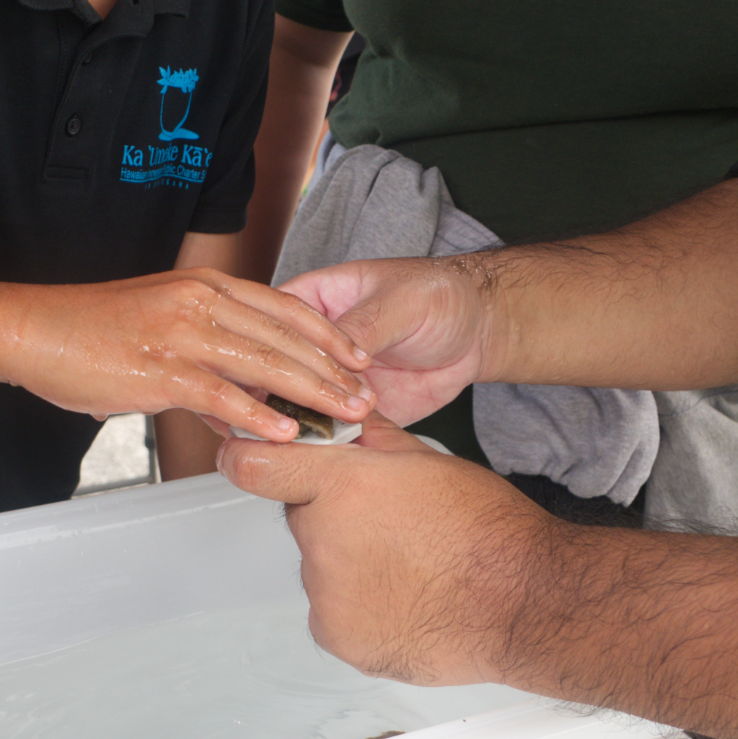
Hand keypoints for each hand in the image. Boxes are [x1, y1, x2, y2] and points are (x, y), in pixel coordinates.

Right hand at [2, 269, 373, 440]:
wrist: (33, 329)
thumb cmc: (90, 330)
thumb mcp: (161, 322)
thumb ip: (206, 345)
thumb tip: (240, 386)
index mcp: (205, 286)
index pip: (285, 306)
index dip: (328, 334)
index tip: (359, 358)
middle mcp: (200, 302)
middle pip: (285, 336)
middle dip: (333, 370)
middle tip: (366, 398)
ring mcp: (181, 335)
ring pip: (264, 363)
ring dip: (310, 393)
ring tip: (344, 417)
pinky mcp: (159, 370)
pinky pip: (219, 394)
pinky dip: (256, 416)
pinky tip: (283, 432)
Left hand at [216, 417, 553, 686]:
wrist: (526, 602)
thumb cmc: (489, 532)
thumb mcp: (429, 461)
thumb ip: (372, 441)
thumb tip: (345, 422)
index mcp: (343, 486)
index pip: (253, 467)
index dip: (247, 459)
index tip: (245, 461)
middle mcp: (324, 541)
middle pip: (304, 519)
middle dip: (334, 517)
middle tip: (391, 527)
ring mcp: (328, 595)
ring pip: (321, 569)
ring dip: (351, 566)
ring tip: (411, 568)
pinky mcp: (339, 637)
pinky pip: (334, 613)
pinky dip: (361, 608)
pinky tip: (406, 600)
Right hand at [278, 256, 501, 425]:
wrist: (478, 331)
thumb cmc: (438, 295)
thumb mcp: (397, 302)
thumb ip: (360, 327)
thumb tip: (325, 356)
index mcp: (314, 302)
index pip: (270, 325)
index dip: (259, 347)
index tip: (259, 370)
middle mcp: (315, 345)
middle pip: (275, 371)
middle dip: (275, 393)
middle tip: (279, 409)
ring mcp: (332, 380)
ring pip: (297, 406)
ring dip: (299, 422)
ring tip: (308, 431)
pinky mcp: (354, 410)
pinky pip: (332, 430)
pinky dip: (329, 441)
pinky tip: (331, 444)